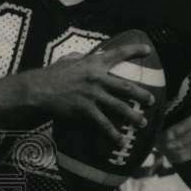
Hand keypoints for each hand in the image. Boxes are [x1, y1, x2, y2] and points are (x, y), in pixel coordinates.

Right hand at [22, 45, 155, 142]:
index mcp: (94, 63)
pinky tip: (120, 140)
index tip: (147, 50)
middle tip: (152, 100)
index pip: (117, 54)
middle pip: (125, 86)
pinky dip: (113, 133)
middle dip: (141, 94)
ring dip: (133, 115)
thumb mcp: (69, 60)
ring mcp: (92, 94)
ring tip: (142, 123)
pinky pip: (103, 123)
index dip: (134, 51)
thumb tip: (89, 56)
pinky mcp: (85, 109)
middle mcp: (97, 78)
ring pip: (119, 106)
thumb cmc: (53, 73)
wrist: (39, 89)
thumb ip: (82, 58)